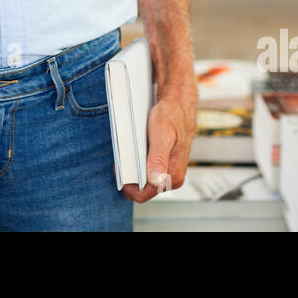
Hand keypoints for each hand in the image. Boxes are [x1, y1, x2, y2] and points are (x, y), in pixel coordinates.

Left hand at [123, 82, 197, 202]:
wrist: (178, 102)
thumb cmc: (171, 115)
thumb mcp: (162, 134)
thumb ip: (158, 158)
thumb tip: (156, 181)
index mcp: (173, 175)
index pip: (144, 195)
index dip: (128, 186)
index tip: (119, 170)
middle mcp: (173, 176)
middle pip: (144, 189)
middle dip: (130, 177)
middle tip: (121, 160)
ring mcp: (169, 170)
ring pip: (145, 180)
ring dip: (133, 169)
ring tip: (128, 153)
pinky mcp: (166, 163)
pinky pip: (147, 170)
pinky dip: (138, 162)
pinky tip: (135, 150)